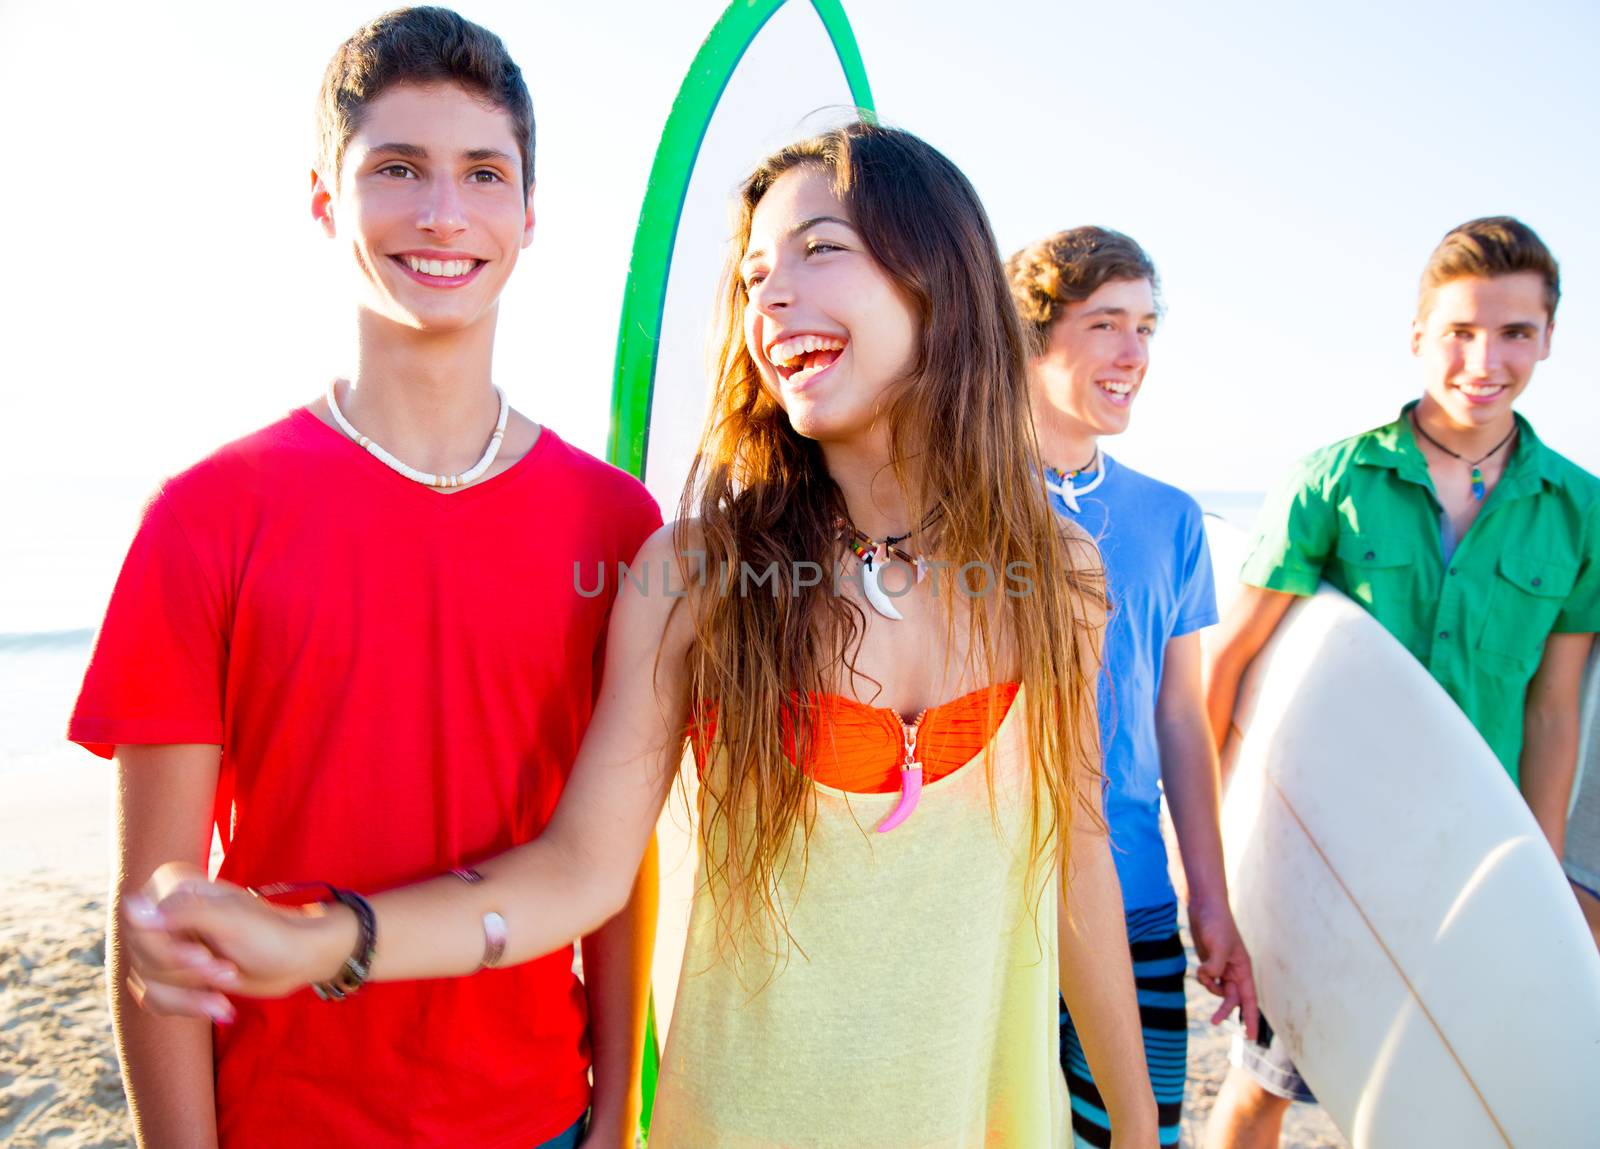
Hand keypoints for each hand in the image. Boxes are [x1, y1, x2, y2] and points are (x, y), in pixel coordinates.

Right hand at [122, 863, 355, 1017]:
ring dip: (190, 994)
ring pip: (147, 983)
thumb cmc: (270, 934)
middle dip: (188, 975)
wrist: (297, 959)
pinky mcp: (173, 973)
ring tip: (228, 984)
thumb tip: (131, 909)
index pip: (140, 930)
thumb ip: (182, 911)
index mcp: (174, 888)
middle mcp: (163, 914)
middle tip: (227, 971)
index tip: (204, 958)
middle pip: (143, 960)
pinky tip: (218, 1005)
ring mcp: (166, 944)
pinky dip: (188, 1006)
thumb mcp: (230, 920)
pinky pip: (155, 999)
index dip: (168, 953)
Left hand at [1189, 896, 1258, 1039]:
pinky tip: (1201, 968)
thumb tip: (1211, 980)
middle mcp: (1235, 971)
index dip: (1251, 1018)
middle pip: (1232, 999)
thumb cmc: (1216, 924)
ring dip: (1210, 987)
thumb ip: (1216, 967)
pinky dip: (1203, 978)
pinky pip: (1208, 979)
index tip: (1252, 1037)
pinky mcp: (1210, 963)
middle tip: (1214, 1022)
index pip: (1249, 999)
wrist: (1204, 908)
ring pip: (1218, 990)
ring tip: (1203, 972)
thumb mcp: (1219, 946)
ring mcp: (1223, 968)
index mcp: (1244, 969)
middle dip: (1225, 1011)